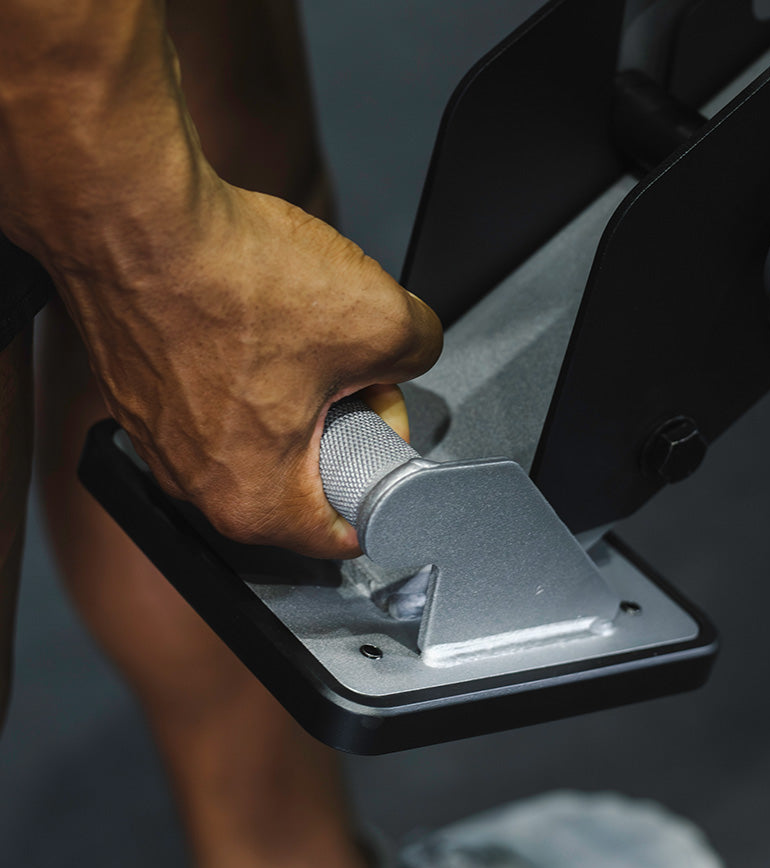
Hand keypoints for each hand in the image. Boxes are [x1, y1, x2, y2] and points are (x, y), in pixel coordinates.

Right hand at [58, 182, 441, 557]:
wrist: (132, 217)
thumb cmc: (231, 281)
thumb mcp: (380, 321)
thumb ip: (420, 352)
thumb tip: (414, 350)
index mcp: (255, 501)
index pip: (342, 532)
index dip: (382, 474)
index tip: (383, 429)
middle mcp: (197, 485)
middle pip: (303, 477)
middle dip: (341, 422)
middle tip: (354, 370)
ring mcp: (160, 441)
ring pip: (259, 434)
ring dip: (295, 390)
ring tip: (301, 334)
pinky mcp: (140, 393)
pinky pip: (215, 399)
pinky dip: (247, 368)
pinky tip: (256, 320)